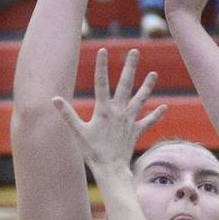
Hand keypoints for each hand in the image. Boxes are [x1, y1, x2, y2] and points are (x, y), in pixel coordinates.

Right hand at [53, 48, 165, 176]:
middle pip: (126, 85)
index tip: (103, 50)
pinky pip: (148, 121)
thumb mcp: (77, 132)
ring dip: (147, 86)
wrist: (111, 169)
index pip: (101, 83)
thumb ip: (67, 114)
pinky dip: (156, 115)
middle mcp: (119, 111)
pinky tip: (164, 107)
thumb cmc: (92, 151)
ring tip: (154, 74)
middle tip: (135, 51)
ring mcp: (129, 120)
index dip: (101, 66)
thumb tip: (54, 99)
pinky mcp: (136, 131)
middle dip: (130, 67)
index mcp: (104, 110)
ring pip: (140, 99)